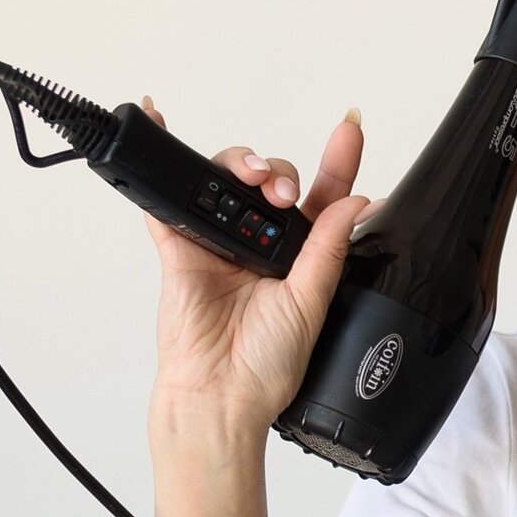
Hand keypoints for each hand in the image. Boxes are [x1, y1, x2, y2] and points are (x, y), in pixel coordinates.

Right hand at [141, 96, 384, 428]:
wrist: (220, 396)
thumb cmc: (265, 365)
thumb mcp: (311, 301)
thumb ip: (328, 248)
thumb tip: (359, 201)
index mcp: (296, 257)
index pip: (321, 198)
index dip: (338, 161)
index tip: (351, 127)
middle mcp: (258, 245)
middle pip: (269, 182)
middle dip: (280, 172)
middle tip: (284, 193)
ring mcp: (217, 243)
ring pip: (227, 181)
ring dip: (243, 165)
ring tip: (257, 180)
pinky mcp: (180, 247)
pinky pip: (165, 198)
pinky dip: (162, 161)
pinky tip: (158, 120)